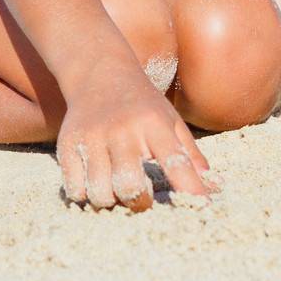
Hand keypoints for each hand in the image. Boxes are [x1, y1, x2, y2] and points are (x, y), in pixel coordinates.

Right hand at [55, 62, 215, 211]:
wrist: (98, 73)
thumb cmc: (142, 103)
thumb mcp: (170, 119)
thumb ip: (189, 153)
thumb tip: (211, 185)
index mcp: (153, 124)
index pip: (176, 163)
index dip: (191, 190)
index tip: (201, 207)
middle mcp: (122, 130)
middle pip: (130, 187)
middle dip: (140, 203)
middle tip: (143, 198)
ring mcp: (93, 138)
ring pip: (101, 193)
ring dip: (112, 201)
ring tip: (117, 189)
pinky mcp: (68, 145)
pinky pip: (75, 189)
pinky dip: (86, 195)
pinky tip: (96, 182)